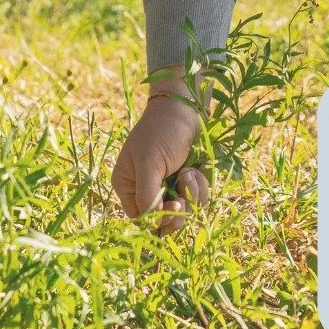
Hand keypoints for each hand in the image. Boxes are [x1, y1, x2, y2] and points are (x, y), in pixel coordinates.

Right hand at [112, 70, 209, 234]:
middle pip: (163, 218)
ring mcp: (168, 184)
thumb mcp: (149, 162)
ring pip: (184, 209)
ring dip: (192, 194)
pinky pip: (197, 197)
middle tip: (184, 200)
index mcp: (128, 185)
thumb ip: (147, 194)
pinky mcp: (186, 179)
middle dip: (178, 210)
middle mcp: (146, 188)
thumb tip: (151, 222)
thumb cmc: (162, 131)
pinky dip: (200, 186)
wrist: (184, 106)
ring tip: (190, 171)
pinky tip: (197, 169)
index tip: (173, 207)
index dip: (157, 219)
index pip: (140, 218)